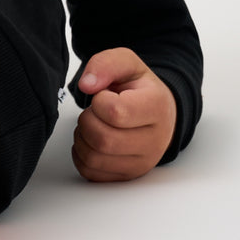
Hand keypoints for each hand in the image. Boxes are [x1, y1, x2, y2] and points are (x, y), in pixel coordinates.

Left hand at [72, 48, 176, 182]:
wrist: (158, 113)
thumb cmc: (140, 89)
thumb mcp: (126, 64)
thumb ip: (105, 64)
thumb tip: (86, 85)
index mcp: (156, 107)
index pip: (115, 112)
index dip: (99, 101)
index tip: (105, 96)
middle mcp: (154, 140)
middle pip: (103, 139)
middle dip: (87, 121)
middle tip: (94, 112)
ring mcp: (142, 162)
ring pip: (94, 158)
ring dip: (82, 137)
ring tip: (93, 123)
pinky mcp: (128, 175)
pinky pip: (90, 172)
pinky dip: (81, 154)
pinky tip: (92, 139)